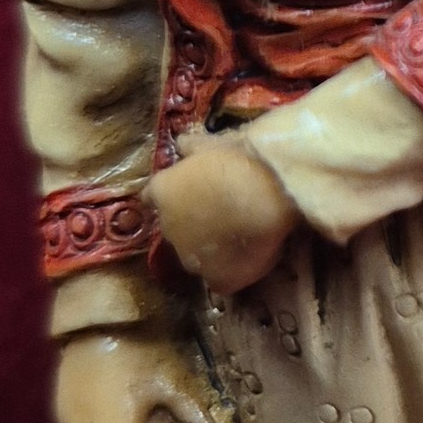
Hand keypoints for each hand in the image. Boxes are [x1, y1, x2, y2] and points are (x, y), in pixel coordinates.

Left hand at [153, 136, 301, 291]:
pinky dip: (233, 272)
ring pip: (197, 257)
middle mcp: (168, 225)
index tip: (191, 195)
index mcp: (163, 190)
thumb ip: (194, 148)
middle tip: (224, 216)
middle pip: (176, 229)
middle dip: (195, 225)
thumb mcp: (214, 143)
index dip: (173, 198)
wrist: (268, 192)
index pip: (154, 198)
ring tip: (241, 241)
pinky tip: (251, 261)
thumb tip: (182, 142)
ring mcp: (190, 256)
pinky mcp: (216, 278)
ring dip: (212, 251)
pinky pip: (221, 279)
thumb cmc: (242, 159)